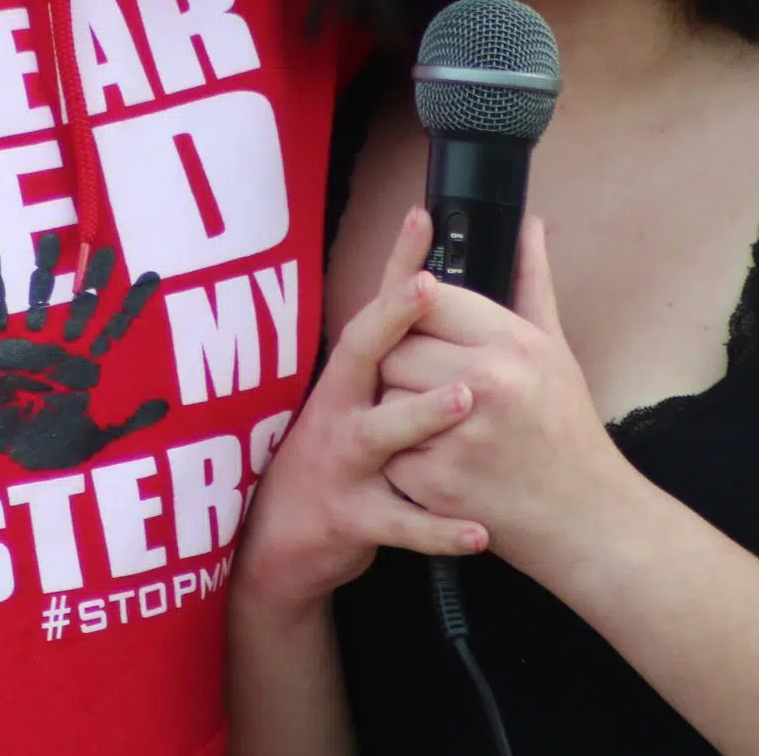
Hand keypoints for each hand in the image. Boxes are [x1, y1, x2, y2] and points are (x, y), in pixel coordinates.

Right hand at [0, 233, 170, 470]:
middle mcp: (63, 344)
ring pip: (42, 296)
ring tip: (50, 239)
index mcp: (89, 362)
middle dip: (92, 275)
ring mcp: (32, 341)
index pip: (118, 326)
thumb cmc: (56, 443)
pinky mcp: (0, 346)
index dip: (133, 303)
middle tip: (105, 245)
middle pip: (82, 301)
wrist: (10, 454)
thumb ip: (132, 417)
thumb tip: (170, 405)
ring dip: (45, 269)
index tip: (151, 276)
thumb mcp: (100, 432)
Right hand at [234, 209, 486, 615]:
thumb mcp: (351, 402)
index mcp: (348, 379)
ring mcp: (342, 462)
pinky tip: (477, 532)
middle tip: (431, 287)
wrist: (281, 542)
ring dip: (419, 415)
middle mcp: (338, 409)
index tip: (422, 217)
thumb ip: (389, 356)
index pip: (374, 310)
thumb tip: (426, 290)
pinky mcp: (351, 517)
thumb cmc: (335, 458)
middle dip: (392, 318)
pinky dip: (437, 529)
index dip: (396, 264)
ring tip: (463, 398)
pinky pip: (399, 522)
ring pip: (380, 433)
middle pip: (360, 354)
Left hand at [377, 216, 629, 573]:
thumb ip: (531, 280)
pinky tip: (426, 455)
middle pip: (393, 345)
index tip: (421, 320)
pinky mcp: (434, 483)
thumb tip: (528, 223)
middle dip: (398, 359)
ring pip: (381, 394)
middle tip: (421, 374)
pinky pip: (385, 447)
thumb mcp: (554, 349)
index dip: (414, 305)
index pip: (427, 296)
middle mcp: (485, 385)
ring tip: (422, 415)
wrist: (585, 518)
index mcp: (512, 344)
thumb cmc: (566, 427)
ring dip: (390, 404)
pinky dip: (395, 453)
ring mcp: (457, 437)